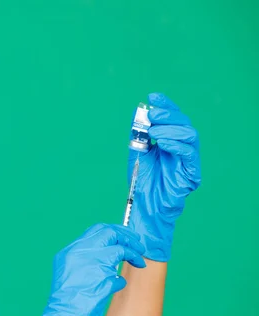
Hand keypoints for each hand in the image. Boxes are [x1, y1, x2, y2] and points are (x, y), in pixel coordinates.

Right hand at [18, 223, 145, 315]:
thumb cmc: (65, 300)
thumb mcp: (68, 272)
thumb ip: (84, 259)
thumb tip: (107, 251)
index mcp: (70, 251)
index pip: (97, 230)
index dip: (115, 231)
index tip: (125, 238)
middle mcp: (79, 253)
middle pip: (109, 233)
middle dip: (128, 237)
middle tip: (139, 245)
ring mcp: (90, 264)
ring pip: (119, 250)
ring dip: (132, 255)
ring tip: (139, 262)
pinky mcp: (100, 279)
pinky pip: (118, 276)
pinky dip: (119, 281)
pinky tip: (116, 287)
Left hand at [128, 93, 201, 261]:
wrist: (144, 205)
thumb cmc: (141, 180)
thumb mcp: (137, 152)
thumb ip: (140, 133)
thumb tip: (140, 112)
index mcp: (171, 140)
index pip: (173, 117)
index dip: (165, 105)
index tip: (152, 96)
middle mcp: (183, 147)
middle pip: (184, 123)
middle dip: (168, 115)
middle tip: (152, 115)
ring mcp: (189, 160)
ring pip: (190, 136)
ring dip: (171, 130)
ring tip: (154, 132)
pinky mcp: (192, 173)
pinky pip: (190, 155)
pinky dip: (176, 145)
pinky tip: (163, 143)